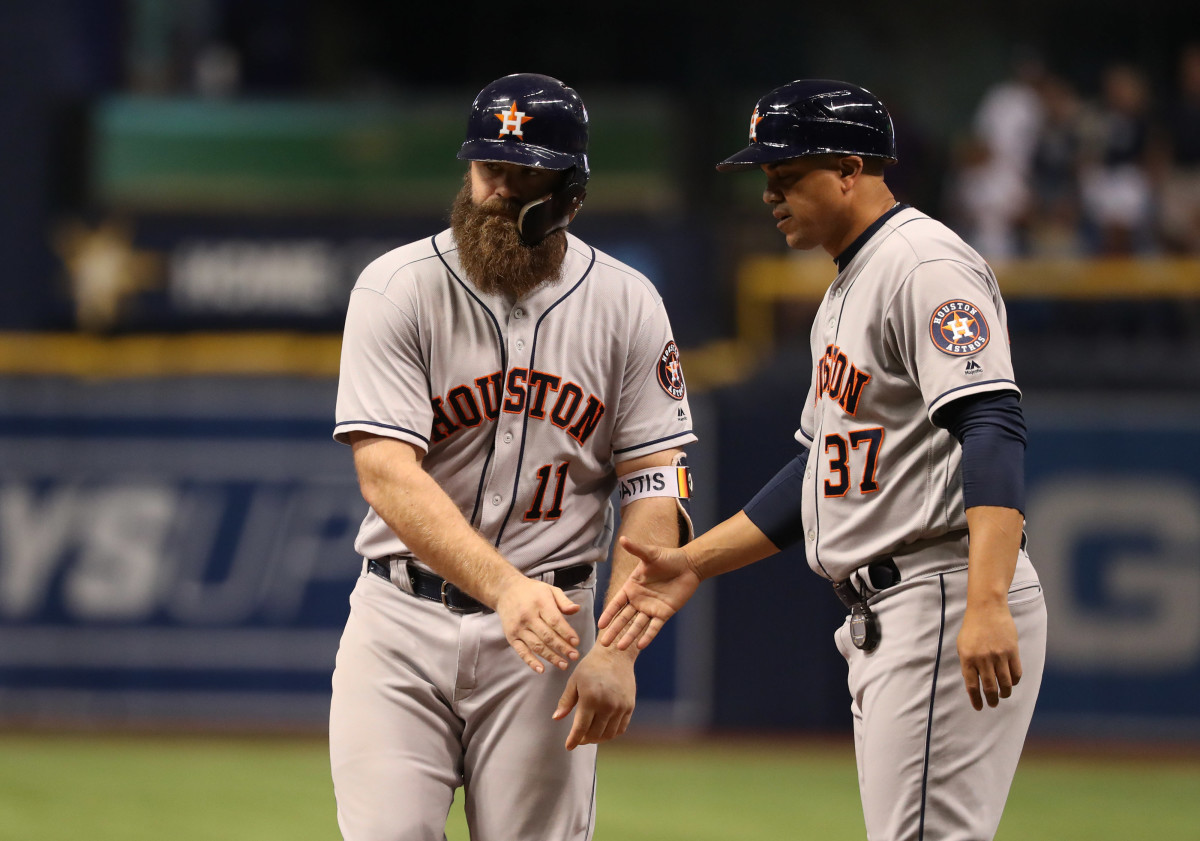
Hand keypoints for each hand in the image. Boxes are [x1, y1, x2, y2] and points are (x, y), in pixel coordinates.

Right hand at [494, 577, 581, 673]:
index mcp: (540, 603)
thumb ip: (564, 601)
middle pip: (547, 636)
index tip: (576, 642)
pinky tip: (541, 670)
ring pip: (536, 646)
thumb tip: (577, 609)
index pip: (555, 621)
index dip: (566, 633)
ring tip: (564, 665)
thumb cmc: (532, 591)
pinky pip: (521, 651)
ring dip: (551, 657)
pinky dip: (531, 662)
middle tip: (575, 656)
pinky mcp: (511, 636)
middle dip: (562, 648)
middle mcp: (528, 616)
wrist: (505, 590)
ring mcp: (518, 628)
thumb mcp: (550, 590)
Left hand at [552, 644, 636, 749]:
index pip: (580, 728)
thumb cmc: (591, 667)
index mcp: (590, 698)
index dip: (573, 740)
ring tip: (590, 735)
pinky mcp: (629, 706)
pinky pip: (620, 728)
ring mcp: (620, 707)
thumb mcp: (574, 681)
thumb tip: (556, 718)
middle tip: (579, 738)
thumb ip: (566, 701)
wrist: (615, 655)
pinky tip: (603, 731)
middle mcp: (607, 704)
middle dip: (584, 739)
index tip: (568, 746)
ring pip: (608, 734)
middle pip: (594, 734)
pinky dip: (611, 734)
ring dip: (597, 739)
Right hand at [596, 535, 701, 650]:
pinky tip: (640, 646)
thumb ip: (637, 549)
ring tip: (619, 648)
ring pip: (637, 625)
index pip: (617, 603)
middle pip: (624, 618)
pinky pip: (654, 627)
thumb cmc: (668, 558)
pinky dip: (648, 636)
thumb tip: (623, 539)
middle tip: (604, 644)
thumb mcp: (651, 554)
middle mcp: (639, 600)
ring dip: (628, 636)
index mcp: (632, 587)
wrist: (689, 565)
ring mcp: (651, 608)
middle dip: (614, 630)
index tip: (600, 625)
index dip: (609, 614)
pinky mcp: (664, 613)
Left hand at [957, 600, 1021, 710]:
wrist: (987, 608)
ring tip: (1003, 696)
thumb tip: (973, 684)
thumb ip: (967, 664)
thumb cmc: (972, 627)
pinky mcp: (1012, 651)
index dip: (976, 700)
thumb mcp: (962, 645)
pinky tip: (1011, 683)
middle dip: (991, 699)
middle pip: (989, 687)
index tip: (979, 707)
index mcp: (968, 658)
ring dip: (1004, 693)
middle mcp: (983, 659)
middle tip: (993, 704)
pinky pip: (1016, 673)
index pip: (972, 686)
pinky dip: (1014, 681)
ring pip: (1005, 683)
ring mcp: (999, 655)